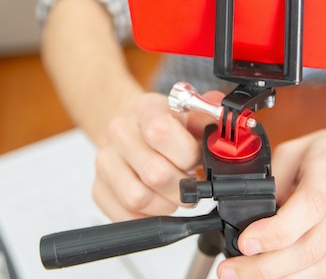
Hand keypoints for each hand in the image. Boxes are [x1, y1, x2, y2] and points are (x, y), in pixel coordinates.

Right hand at [92, 91, 223, 220]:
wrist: (134, 128)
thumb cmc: (168, 125)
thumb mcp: (191, 114)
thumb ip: (211, 118)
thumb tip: (227, 125)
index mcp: (145, 109)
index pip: (160, 132)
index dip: (187, 155)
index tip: (196, 160)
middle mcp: (119, 131)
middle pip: (154, 173)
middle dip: (183, 188)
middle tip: (191, 186)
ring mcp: (105, 160)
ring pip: (138, 198)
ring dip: (166, 204)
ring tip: (174, 194)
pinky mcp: (98, 188)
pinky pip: (124, 215)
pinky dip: (148, 217)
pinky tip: (158, 202)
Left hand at [218, 118, 325, 278]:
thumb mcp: (298, 148)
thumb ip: (275, 179)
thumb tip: (254, 212)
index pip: (306, 210)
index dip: (273, 232)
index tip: (244, 242)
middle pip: (309, 248)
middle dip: (265, 266)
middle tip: (231, 269)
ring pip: (320, 268)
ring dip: (280, 278)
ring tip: (246, 275)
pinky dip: (300, 278)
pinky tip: (276, 276)